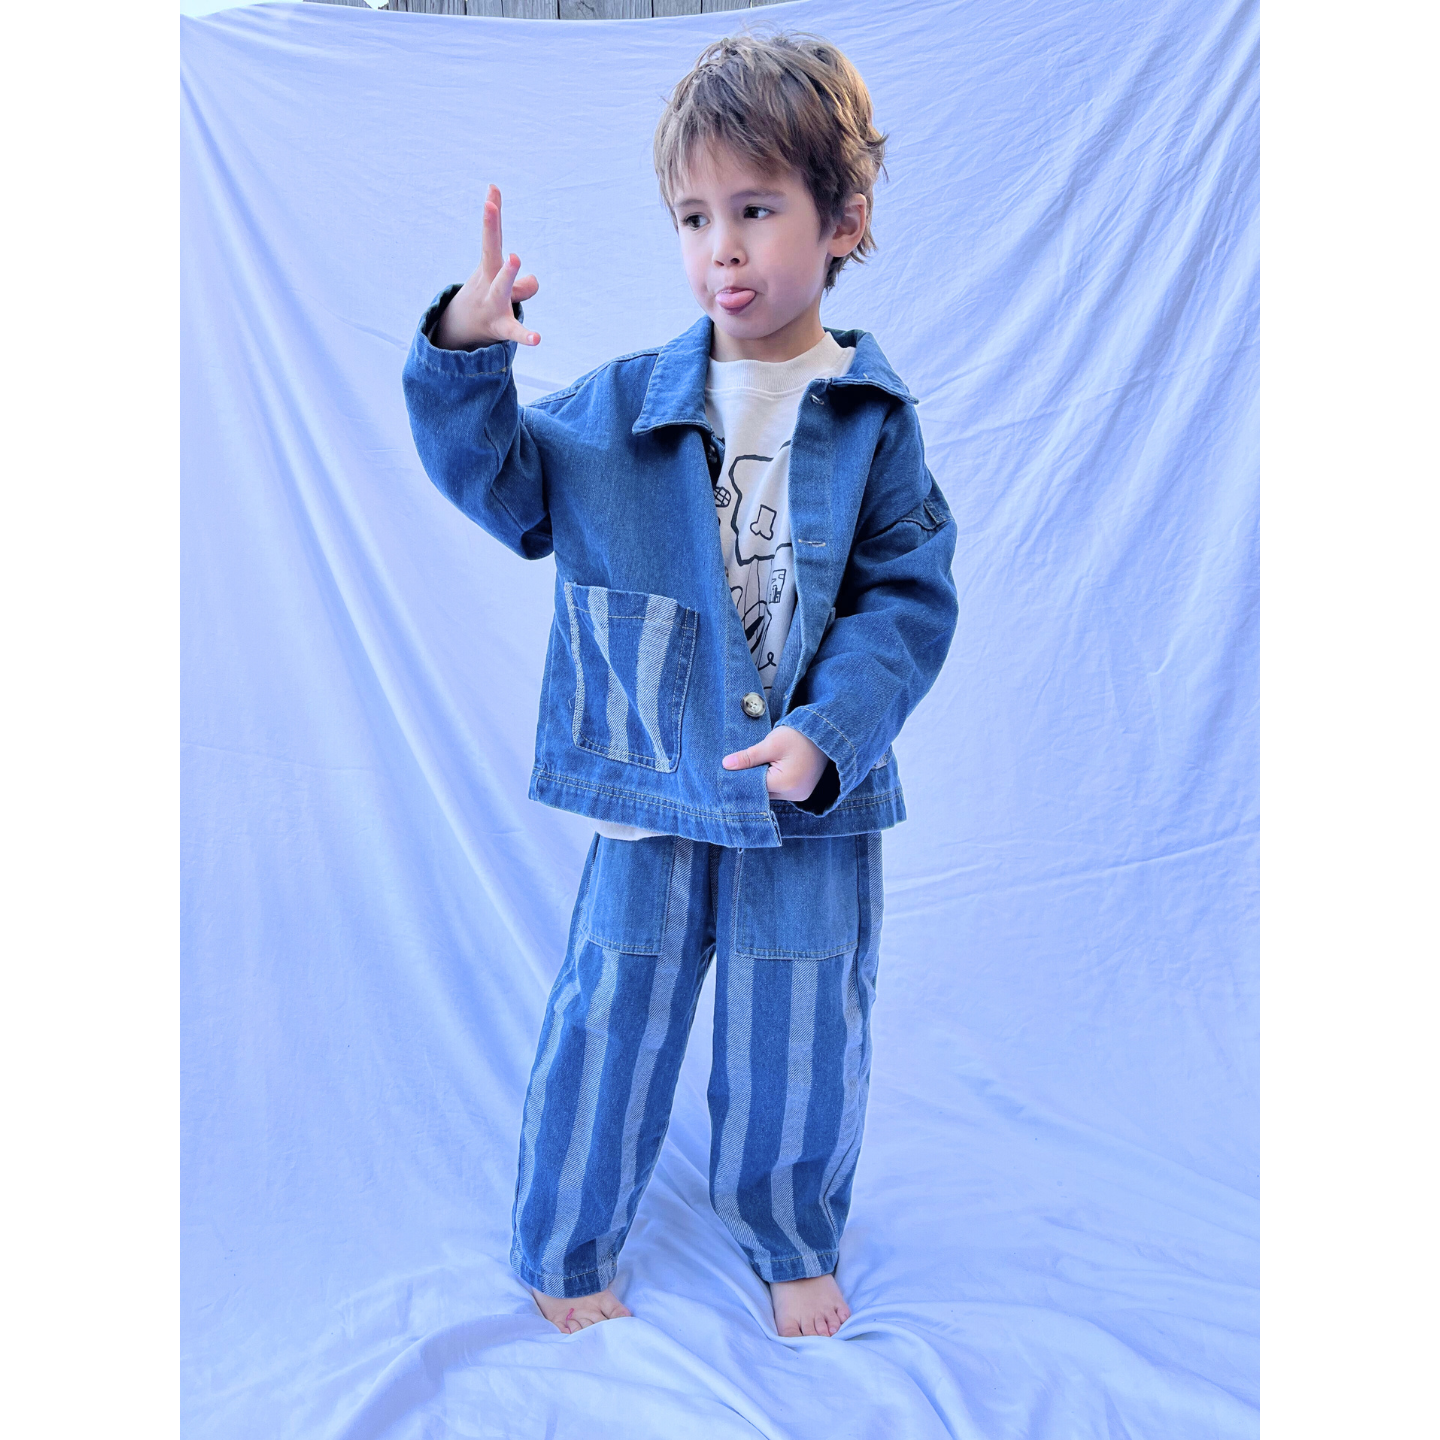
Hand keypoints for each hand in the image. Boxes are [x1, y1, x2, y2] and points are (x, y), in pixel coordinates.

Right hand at [431, 184, 541, 350]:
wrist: (461, 330)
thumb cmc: (487, 300)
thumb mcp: (501, 286)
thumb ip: (521, 283)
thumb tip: (533, 282)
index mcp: (488, 268)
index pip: (491, 237)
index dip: (493, 214)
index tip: (493, 188)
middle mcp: (488, 282)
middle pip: (490, 253)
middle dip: (490, 230)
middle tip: (489, 205)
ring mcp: (493, 304)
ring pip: (502, 289)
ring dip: (507, 273)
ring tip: (515, 256)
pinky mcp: (502, 327)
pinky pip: (515, 332)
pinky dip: (526, 336)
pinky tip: (537, 339)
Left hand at [721, 725, 828, 802]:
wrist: (826, 732)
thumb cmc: (800, 736)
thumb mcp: (772, 743)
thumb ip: (748, 756)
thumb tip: (726, 764)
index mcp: (785, 784)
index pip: (753, 787)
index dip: (740, 777)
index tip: (729, 768)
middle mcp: (793, 795)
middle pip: (762, 792)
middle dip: (751, 779)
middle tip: (739, 765)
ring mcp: (799, 795)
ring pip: (770, 792)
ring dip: (762, 780)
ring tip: (757, 764)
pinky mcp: (802, 791)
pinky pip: (780, 790)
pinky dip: (772, 781)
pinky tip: (768, 768)